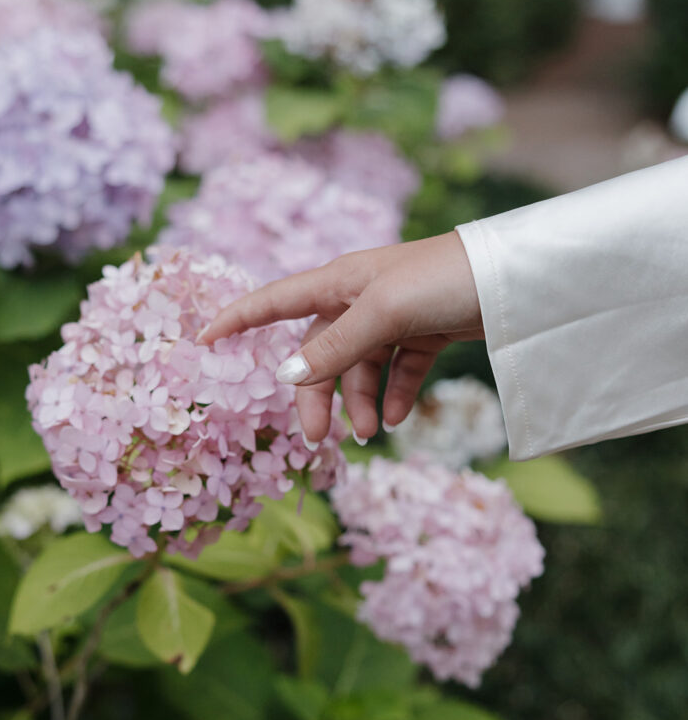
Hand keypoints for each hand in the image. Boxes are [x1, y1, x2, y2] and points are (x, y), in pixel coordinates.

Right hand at [199, 231, 484, 442]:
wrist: (516, 278)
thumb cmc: (445, 279)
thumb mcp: (384, 312)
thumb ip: (336, 345)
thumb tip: (287, 377)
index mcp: (341, 282)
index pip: (275, 300)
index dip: (238, 319)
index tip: (202, 340)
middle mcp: (360, 298)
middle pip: (320, 352)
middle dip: (317, 395)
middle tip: (319, 440)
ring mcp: (392, 316)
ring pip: (360, 366)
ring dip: (361, 402)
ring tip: (374, 435)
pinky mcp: (424, 332)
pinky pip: (398, 370)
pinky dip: (395, 395)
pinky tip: (400, 418)